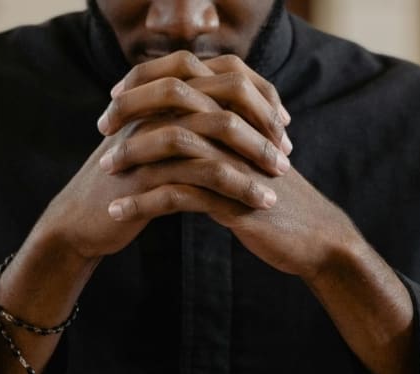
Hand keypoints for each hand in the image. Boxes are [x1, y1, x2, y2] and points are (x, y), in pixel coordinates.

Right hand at [34, 117, 282, 261]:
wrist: (84, 221)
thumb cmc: (128, 185)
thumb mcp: (160, 149)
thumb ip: (191, 127)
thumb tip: (236, 118)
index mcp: (161, 97)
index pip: (221, 77)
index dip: (257, 97)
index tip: (282, 125)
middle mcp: (154, 110)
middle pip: (221, 98)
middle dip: (261, 126)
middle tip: (286, 153)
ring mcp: (147, 141)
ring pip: (212, 139)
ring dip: (250, 161)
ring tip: (275, 185)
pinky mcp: (144, 177)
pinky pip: (198, 178)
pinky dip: (232, 191)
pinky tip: (254, 207)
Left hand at [99, 53, 361, 279]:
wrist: (315, 240)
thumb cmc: (278, 203)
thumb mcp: (248, 164)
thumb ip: (222, 143)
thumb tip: (183, 129)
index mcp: (243, 118)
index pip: (187, 87)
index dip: (148, 90)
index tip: (117, 105)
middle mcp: (240, 134)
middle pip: (176, 109)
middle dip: (133, 118)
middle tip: (103, 133)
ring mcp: (238, 165)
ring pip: (174, 149)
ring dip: (133, 159)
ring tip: (106, 171)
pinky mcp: (234, 201)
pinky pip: (179, 195)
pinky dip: (143, 202)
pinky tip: (119, 212)